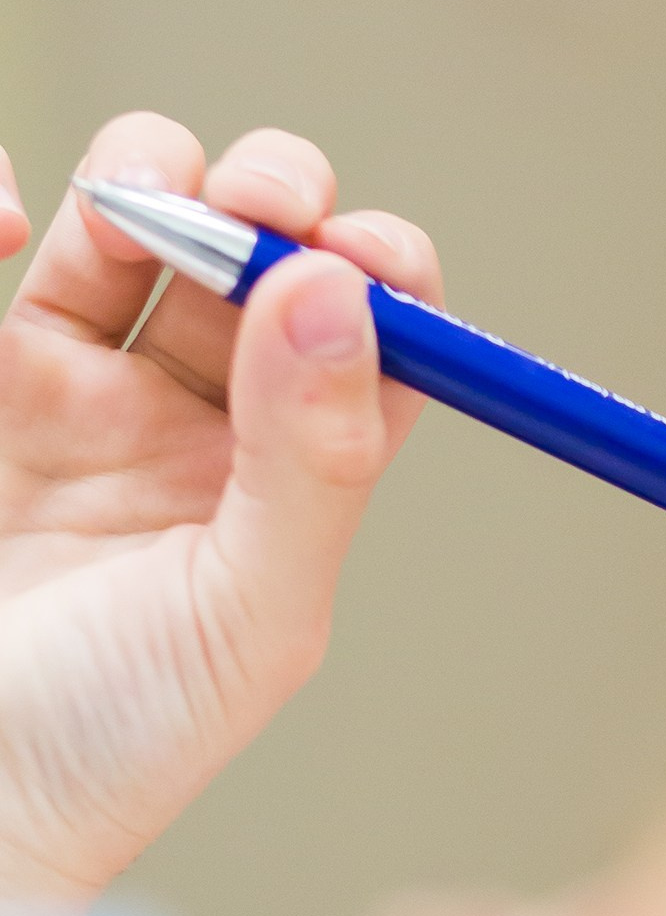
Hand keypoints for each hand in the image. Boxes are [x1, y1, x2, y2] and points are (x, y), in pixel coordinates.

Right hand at [0, 112, 437, 902]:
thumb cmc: (116, 741)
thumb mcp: (247, 614)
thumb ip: (311, 459)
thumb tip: (345, 294)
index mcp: (290, 479)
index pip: (367, 339)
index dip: (379, 271)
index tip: (361, 251)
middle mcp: (196, 423)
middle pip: (259, 254)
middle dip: (270, 194)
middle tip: (259, 205)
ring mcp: (80, 396)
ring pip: (137, 224)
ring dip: (155, 174)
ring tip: (142, 198)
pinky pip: (8, 247)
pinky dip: (11, 199)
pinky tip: (20, 219)